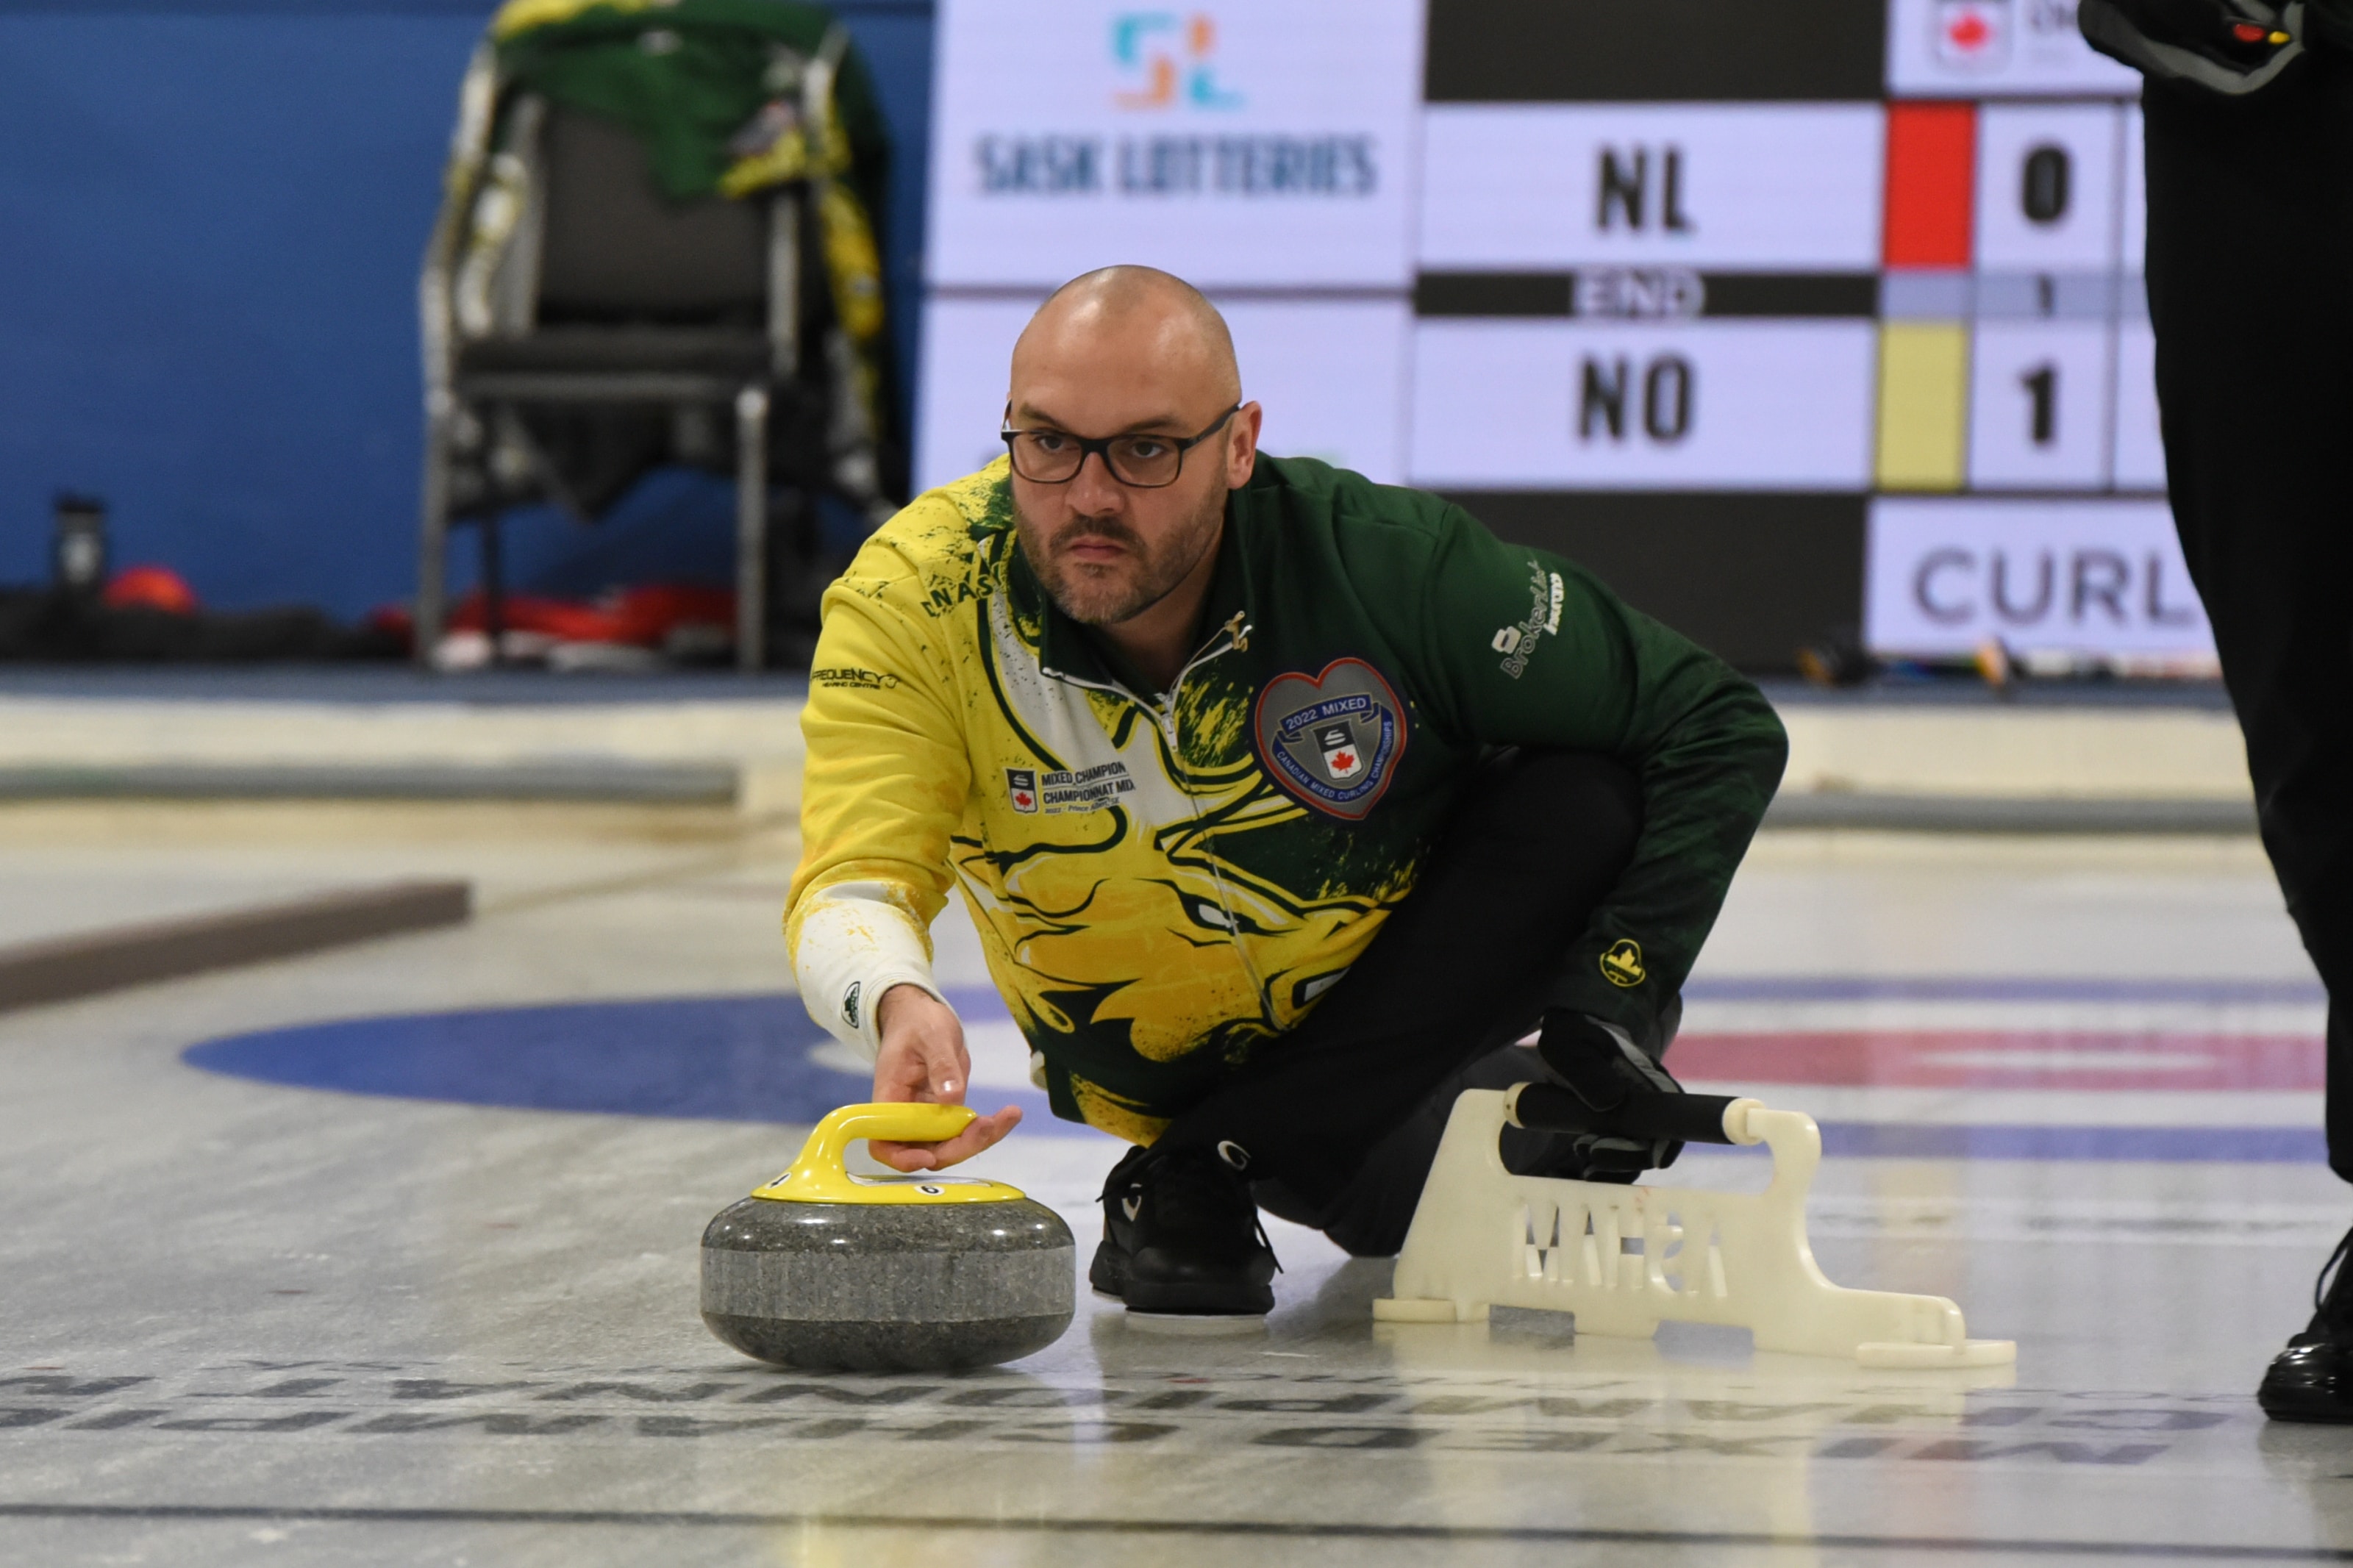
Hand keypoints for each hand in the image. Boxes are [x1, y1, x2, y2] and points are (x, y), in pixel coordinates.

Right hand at [868, 984, 1020, 1171]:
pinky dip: (988, 1129)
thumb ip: (941, 1066)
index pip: (884, 1143)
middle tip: (989, 1125)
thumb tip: (951, 1097)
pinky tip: (1011, 1113)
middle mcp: (906, 1116)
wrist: (925, 1016)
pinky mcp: (947, 1113)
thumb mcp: (932, 1036)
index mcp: (890, 1099)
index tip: (929, 1157)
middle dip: (959, 1146)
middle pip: (925, 1151)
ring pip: (950, 1146)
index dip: (904, 1158)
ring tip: (1010, 1115)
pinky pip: (964, 1132)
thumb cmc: (920, 1023)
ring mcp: (928, 1117)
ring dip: (979, 1139)